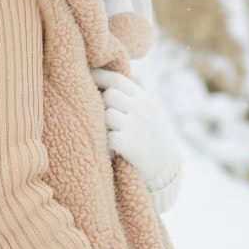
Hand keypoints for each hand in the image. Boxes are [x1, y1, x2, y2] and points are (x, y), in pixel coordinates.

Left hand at [92, 69, 181, 209]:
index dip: (98, 77)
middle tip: (104, 120)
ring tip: (111, 137)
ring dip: (104, 128)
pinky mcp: (130, 144)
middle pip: (109, 95)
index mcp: (145, 100)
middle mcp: (143, 109)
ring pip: (106, 116)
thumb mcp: (144, 114)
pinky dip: (106, 145)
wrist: (164, 171)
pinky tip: (113, 151)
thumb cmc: (146, 140)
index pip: (117, 79)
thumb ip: (126, 100)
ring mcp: (137, 126)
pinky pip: (106, 137)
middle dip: (102, 106)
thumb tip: (96, 83)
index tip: (84, 79)